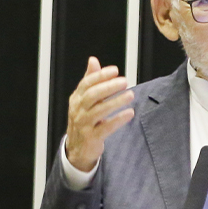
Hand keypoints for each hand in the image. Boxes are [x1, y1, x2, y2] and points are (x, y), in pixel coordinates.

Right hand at [62, 58, 135, 174]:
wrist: (77, 148)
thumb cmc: (83, 120)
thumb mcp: (84, 99)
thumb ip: (90, 80)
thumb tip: (93, 60)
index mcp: (76, 99)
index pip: (86, 84)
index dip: (100, 76)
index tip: (115, 70)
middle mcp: (78, 110)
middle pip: (91, 96)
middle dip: (108, 87)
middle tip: (124, 81)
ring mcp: (84, 124)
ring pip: (99, 111)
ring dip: (115, 102)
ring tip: (130, 95)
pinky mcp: (92, 138)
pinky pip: (105, 128)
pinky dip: (117, 120)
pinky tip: (129, 113)